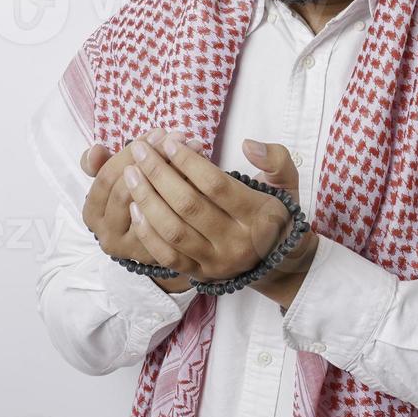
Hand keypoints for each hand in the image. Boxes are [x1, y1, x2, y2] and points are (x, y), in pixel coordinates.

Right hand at [80, 128, 193, 265]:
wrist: (166, 234)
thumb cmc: (141, 194)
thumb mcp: (120, 177)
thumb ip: (104, 163)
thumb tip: (94, 150)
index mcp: (92, 213)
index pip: (107, 176)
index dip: (131, 151)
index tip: (156, 133)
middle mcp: (107, 236)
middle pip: (126, 189)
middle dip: (154, 158)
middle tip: (178, 137)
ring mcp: (132, 249)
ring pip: (151, 206)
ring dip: (174, 171)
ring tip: (195, 146)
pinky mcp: (158, 257)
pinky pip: (172, 222)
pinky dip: (187, 193)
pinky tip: (202, 173)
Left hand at [123, 131, 313, 283]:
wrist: (278, 261)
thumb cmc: (274, 212)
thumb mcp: (287, 183)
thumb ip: (275, 158)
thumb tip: (248, 145)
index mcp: (258, 215)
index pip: (215, 185)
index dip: (188, 162)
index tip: (169, 142)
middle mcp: (237, 242)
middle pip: (188, 206)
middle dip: (158, 174)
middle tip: (141, 150)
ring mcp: (216, 262)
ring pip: (173, 231)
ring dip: (146, 199)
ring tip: (131, 173)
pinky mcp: (200, 274)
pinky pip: (166, 256)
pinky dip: (147, 231)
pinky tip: (134, 206)